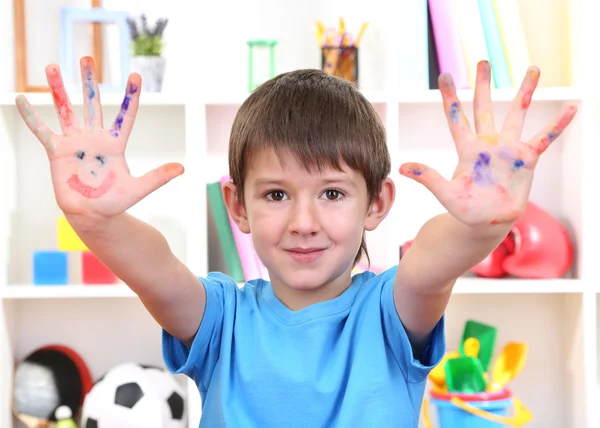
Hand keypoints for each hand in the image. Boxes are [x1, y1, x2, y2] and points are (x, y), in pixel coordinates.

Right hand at [15, 56, 182, 224]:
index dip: (131, 97)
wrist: (92, 215)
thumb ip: (157, 177)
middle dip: (89, 81)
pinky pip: (42, 130)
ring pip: (66, 110)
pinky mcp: (57, 152)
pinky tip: (21, 99)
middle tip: (87, 57)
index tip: (136, 76)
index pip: (125, 116)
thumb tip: (181, 168)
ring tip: (51, 66)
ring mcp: (75, 143)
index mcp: (115, 144)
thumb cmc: (116, 202)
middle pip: (92, 103)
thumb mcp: (138, 189)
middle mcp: (95, 138)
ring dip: (58, 89)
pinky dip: (31, 116)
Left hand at [399, 60, 576, 226]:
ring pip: (517, 113)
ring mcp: (508, 149)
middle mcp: (487, 144)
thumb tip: (402, 168)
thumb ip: (428, 178)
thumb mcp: (446, 194)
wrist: (489, 222)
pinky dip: (558, 124)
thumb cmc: (466, 210)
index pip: (456, 118)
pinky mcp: (527, 159)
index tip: (444, 75)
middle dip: (483, 85)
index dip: (450, 97)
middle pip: (484, 107)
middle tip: (483, 61)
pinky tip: (572, 108)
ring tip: (533, 68)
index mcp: (467, 150)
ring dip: (525, 92)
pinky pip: (545, 137)